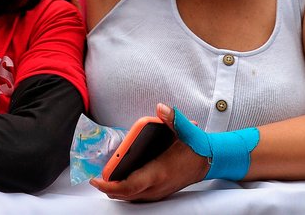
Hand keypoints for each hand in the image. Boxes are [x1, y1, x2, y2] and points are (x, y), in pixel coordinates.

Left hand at [90, 105, 208, 201]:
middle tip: (96, 176)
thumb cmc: (195, 148)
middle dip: (107, 188)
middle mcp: (156, 187)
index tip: (95, 179)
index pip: (128, 186)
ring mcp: (158, 192)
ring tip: (104, 177)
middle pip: (124, 195)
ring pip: (130, 197)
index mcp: (158, 172)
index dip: (109, 185)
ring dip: (116, 190)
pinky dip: (126, 191)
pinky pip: (137, 196)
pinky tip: (120, 180)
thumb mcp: (186, 130)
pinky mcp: (159, 192)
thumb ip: (173, 118)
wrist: (208, 161)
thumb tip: (161, 107)